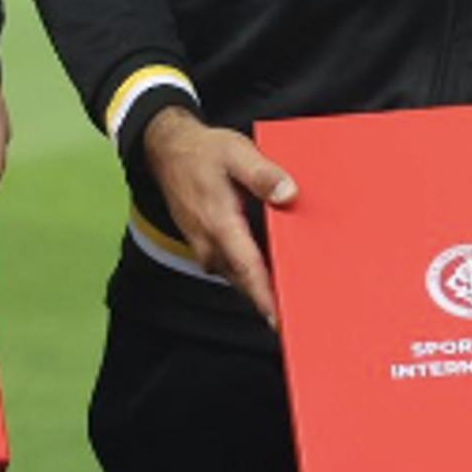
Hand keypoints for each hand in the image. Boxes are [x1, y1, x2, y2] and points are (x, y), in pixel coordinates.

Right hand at [138, 106, 297, 329]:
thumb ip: (263, 174)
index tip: (281, 319)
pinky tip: (276, 271)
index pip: (247, 268)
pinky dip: (253, 274)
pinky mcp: (208, 247)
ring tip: (297, 299)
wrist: (167, 152)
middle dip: (271, 300)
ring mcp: (206, 248)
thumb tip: (288, 194)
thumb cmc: (204, 152)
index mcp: (220, 223)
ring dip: (263, 289)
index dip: (265, 296)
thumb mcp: (237, 152)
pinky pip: (233, 268)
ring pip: (239, 278)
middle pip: (246, 282)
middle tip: (303, 316)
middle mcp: (210, 243)